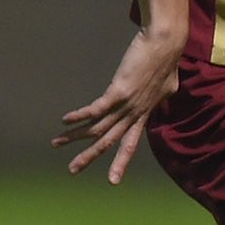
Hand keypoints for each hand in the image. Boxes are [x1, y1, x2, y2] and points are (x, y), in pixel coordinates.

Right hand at [53, 28, 185, 182]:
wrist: (166, 43)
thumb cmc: (166, 60)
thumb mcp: (168, 84)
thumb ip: (163, 95)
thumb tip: (166, 94)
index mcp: (144, 113)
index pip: (131, 144)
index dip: (121, 162)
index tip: (113, 181)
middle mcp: (135, 113)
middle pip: (109, 142)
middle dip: (90, 157)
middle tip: (73, 171)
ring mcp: (127, 103)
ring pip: (98, 128)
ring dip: (75, 137)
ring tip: (56, 143)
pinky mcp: (119, 91)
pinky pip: (96, 109)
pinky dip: (80, 115)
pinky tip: (65, 120)